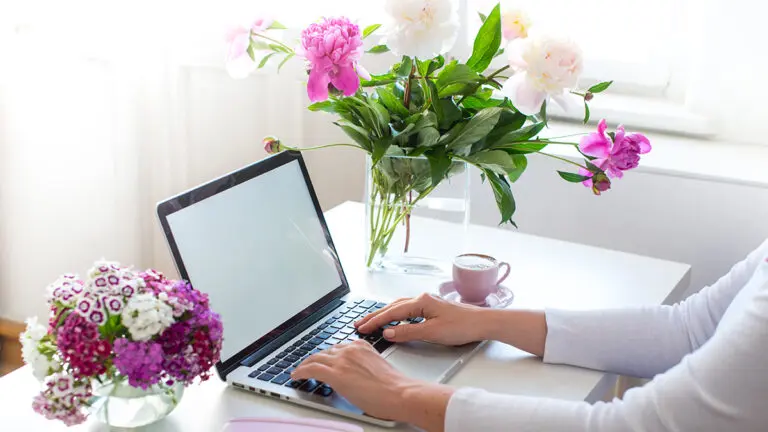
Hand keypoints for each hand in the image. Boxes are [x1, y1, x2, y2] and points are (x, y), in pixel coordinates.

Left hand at [292, 340, 452, 430]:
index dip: (326, 356)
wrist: (400, 393)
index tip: (322, 360)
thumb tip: (351, 375)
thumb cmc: (394, 387)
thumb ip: (361, 366)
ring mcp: (342, 360)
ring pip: (315, 358)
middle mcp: (350, 349)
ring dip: (305, 365)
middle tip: (307, 366)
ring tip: (300, 371)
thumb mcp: (376, 368)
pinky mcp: (336, 374)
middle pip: (324, 352)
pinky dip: (301, 372)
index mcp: (361, 345)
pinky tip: (296, 376)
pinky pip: (311, 369)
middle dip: (314, 360)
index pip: (337, 348)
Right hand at [355, 293, 488, 344]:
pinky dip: (396, 315)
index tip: (362, 328)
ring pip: (399, 307)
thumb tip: (389, 333)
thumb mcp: (432, 333)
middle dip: (375, 316)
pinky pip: (408, 310)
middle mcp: (422, 299)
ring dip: (385, 314)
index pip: (392, 313)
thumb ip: (408, 333)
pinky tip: (394, 321)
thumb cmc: (462, 326)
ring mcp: (427, 303)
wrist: (483, 322)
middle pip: (392, 307)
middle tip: (359, 324)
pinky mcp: (432, 308)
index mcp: (421, 302)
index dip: (375, 321)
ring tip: (371, 322)